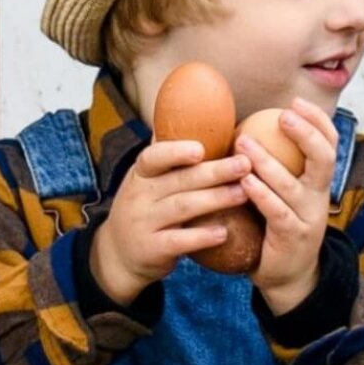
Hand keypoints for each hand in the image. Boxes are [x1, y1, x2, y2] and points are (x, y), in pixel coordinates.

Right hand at [90, 140, 249, 303]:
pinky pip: (179, 242)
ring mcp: (144, 224)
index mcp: (141, 175)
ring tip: (244, 193)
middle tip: (245, 164)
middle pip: (179, 181)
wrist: (118, 255)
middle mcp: (139, 196)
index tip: (201, 148)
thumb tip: (177, 110)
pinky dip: (202, 237)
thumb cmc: (144, 209)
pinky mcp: (152, 249)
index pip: (153, 158)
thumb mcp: (146, 181)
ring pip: (182, 208)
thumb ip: (165, 155)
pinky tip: (224, 232)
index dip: (175, 151)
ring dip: (216, 199)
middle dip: (215, 172)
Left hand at [244, 98, 339, 314]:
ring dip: (267, 161)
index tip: (297, 102)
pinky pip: (275, 211)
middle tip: (283, 115)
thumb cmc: (280, 226)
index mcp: (319, 183)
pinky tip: (244, 179)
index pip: (330, 145)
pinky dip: (260, 193)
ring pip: (292, 184)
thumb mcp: (287, 193)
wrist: (289, 276)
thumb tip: (253, 127)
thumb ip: (279, 166)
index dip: (318, 121)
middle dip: (307, 133)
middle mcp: (319, 197)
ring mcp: (307, 218)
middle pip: (324, 158)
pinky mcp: (291, 237)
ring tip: (243, 142)